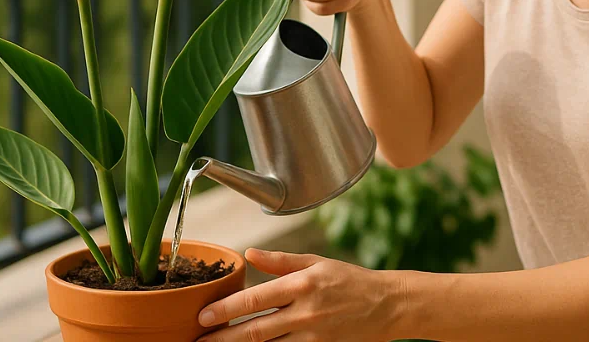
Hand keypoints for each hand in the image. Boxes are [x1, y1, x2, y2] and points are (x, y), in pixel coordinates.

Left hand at [197, 248, 401, 341]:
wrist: (389, 305)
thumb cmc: (351, 281)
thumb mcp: (317, 263)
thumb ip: (282, 262)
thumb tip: (249, 255)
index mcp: (302, 284)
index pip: (255, 299)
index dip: (226, 309)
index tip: (203, 315)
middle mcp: (306, 311)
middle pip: (255, 330)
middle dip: (223, 338)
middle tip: (199, 341)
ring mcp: (314, 335)